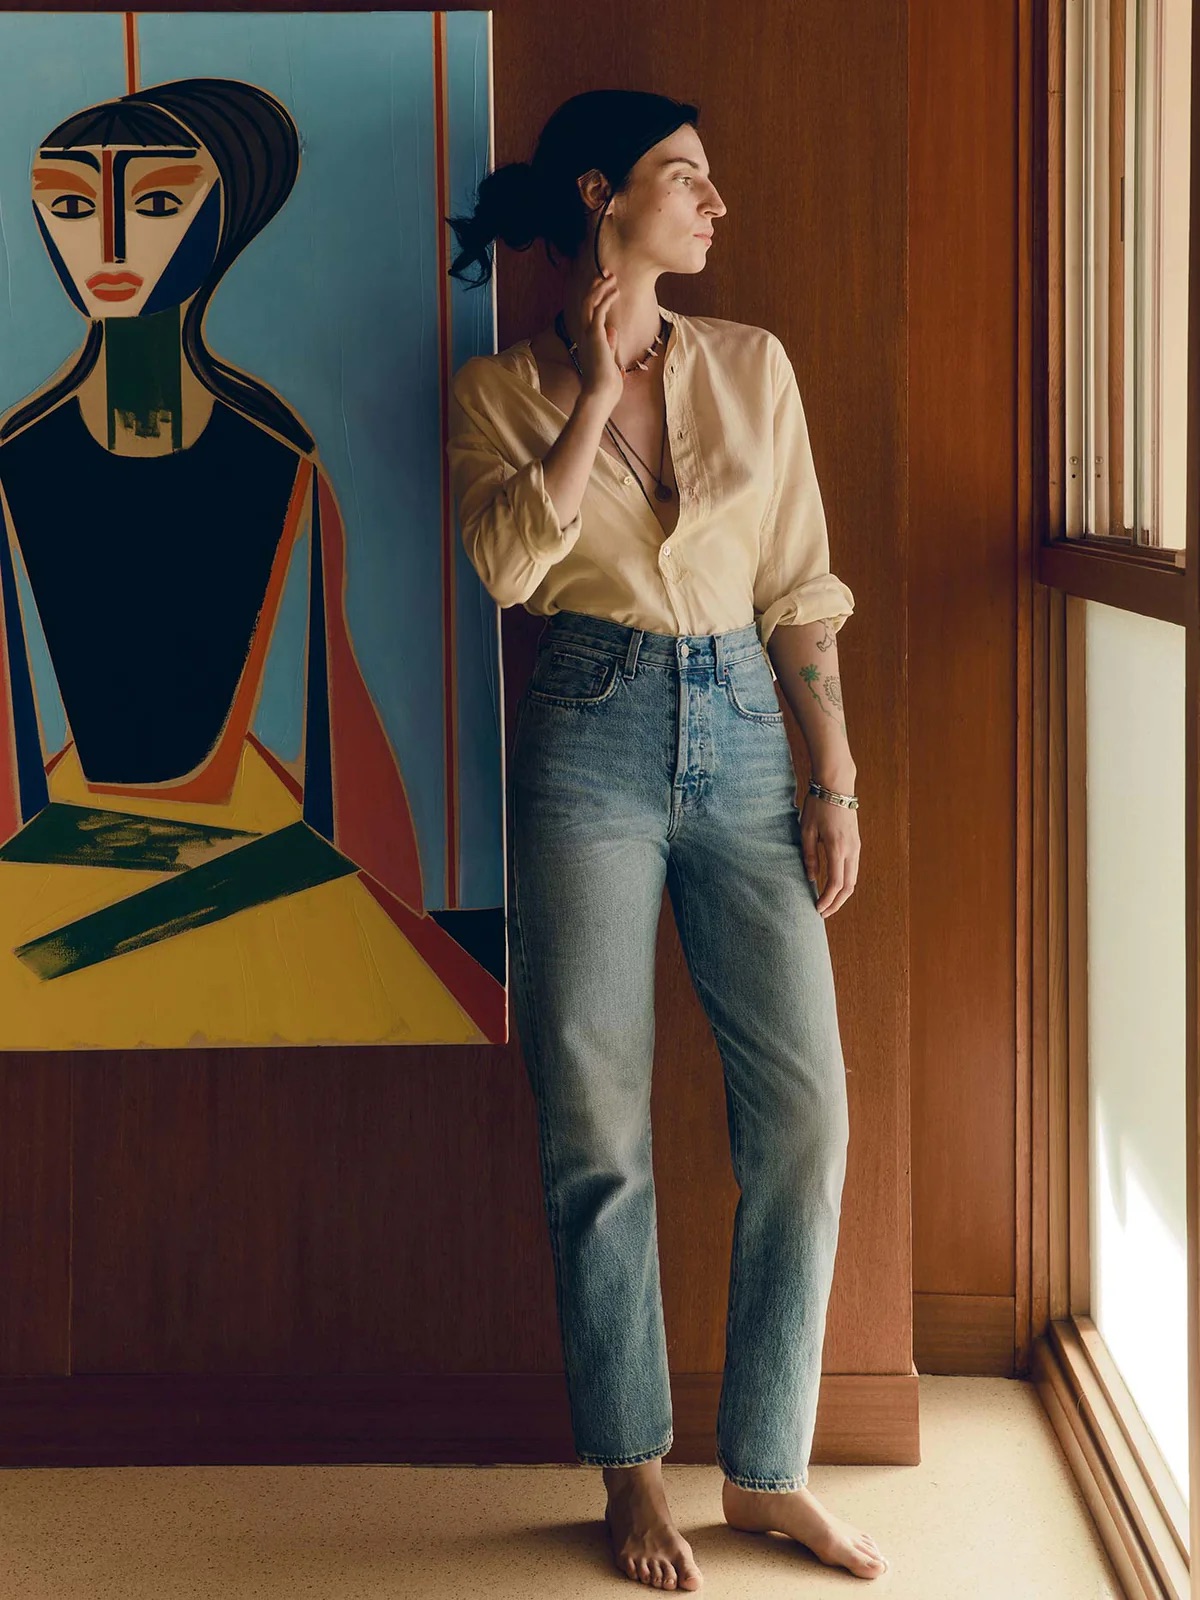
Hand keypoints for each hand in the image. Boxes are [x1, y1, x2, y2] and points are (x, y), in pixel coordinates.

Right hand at [576, 270, 624, 415]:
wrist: (601, 394)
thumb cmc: (606, 383)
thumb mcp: (610, 360)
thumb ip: (610, 345)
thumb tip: (613, 331)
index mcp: (589, 340)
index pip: (590, 313)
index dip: (598, 297)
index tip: (607, 286)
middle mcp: (585, 334)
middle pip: (587, 303)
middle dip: (597, 286)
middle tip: (606, 273)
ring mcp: (588, 333)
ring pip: (590, 302)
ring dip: (601, 287)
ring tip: (612, 276)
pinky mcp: (594, 334)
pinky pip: (598, 310)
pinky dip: (606, 297)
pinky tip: (615, 291)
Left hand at [798, 789, 859, 917]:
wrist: (837, 785)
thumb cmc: (818, 805)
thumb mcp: (807, 830)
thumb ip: (810, 856)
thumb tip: (812, 878)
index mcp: (837, 847)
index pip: (836, 883)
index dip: (827, 900)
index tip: (817, 909)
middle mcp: (851, 849)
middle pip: (849, 886)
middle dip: (836, 903)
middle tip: (823, 913)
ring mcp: (857, 846)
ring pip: (854, 878)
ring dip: (842, 894)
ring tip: (828, 902)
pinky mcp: (857, 842)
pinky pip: (854, 868)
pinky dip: (846, 882)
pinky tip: (834, 886)